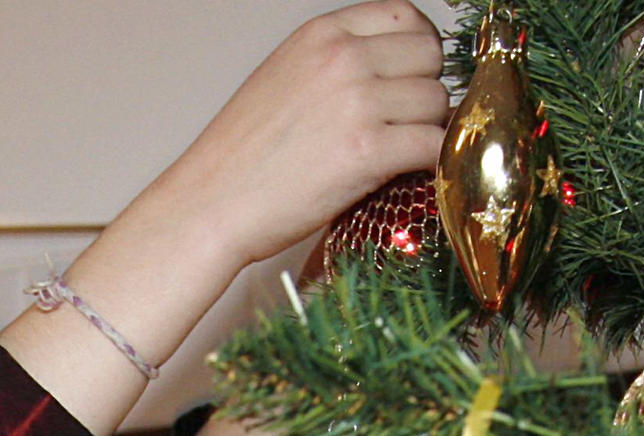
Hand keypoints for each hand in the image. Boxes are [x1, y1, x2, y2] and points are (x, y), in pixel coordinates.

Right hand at [163, 3, 449, 269]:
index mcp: (322, 35)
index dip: (415, 52)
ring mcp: (358, 103)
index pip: (405, 17)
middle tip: (398, 125)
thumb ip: (332, 63)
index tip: (408, 79)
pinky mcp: (368, 152)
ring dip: (424, 130)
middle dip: (421, 91)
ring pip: (436, 103)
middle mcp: (344, 59)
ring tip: (392, 155)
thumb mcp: (281, 79)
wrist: (207, 209)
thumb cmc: (236, 161)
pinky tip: (406, 173)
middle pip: (429, 58)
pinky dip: (429, 162)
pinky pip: (432, 145)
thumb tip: (385, 73)